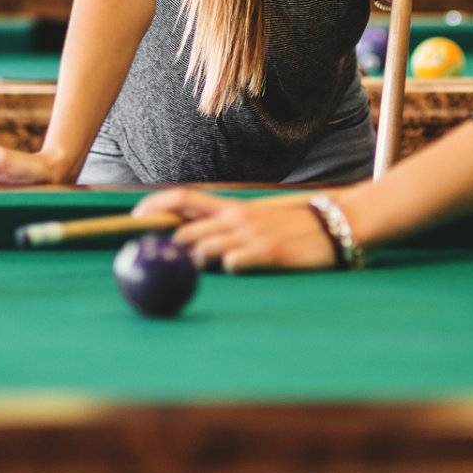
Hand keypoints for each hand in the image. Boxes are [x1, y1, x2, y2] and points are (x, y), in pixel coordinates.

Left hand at [133, 188, 337, 272]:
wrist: (338, 224)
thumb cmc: (295, 227)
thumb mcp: (257, 218)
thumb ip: (227, 225)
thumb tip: (191, 240)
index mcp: (233, 207)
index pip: (185, 198)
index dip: (156, 205)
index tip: (134, 217)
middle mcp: (238, 218)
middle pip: (186, 231)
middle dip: (169, 249)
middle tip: (159, 265)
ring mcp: (252, 236)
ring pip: (204, 249)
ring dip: (194, 263)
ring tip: (196, 275)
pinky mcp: (269, 254)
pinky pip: (234, 263)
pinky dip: (226, 270)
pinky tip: (233, 273)